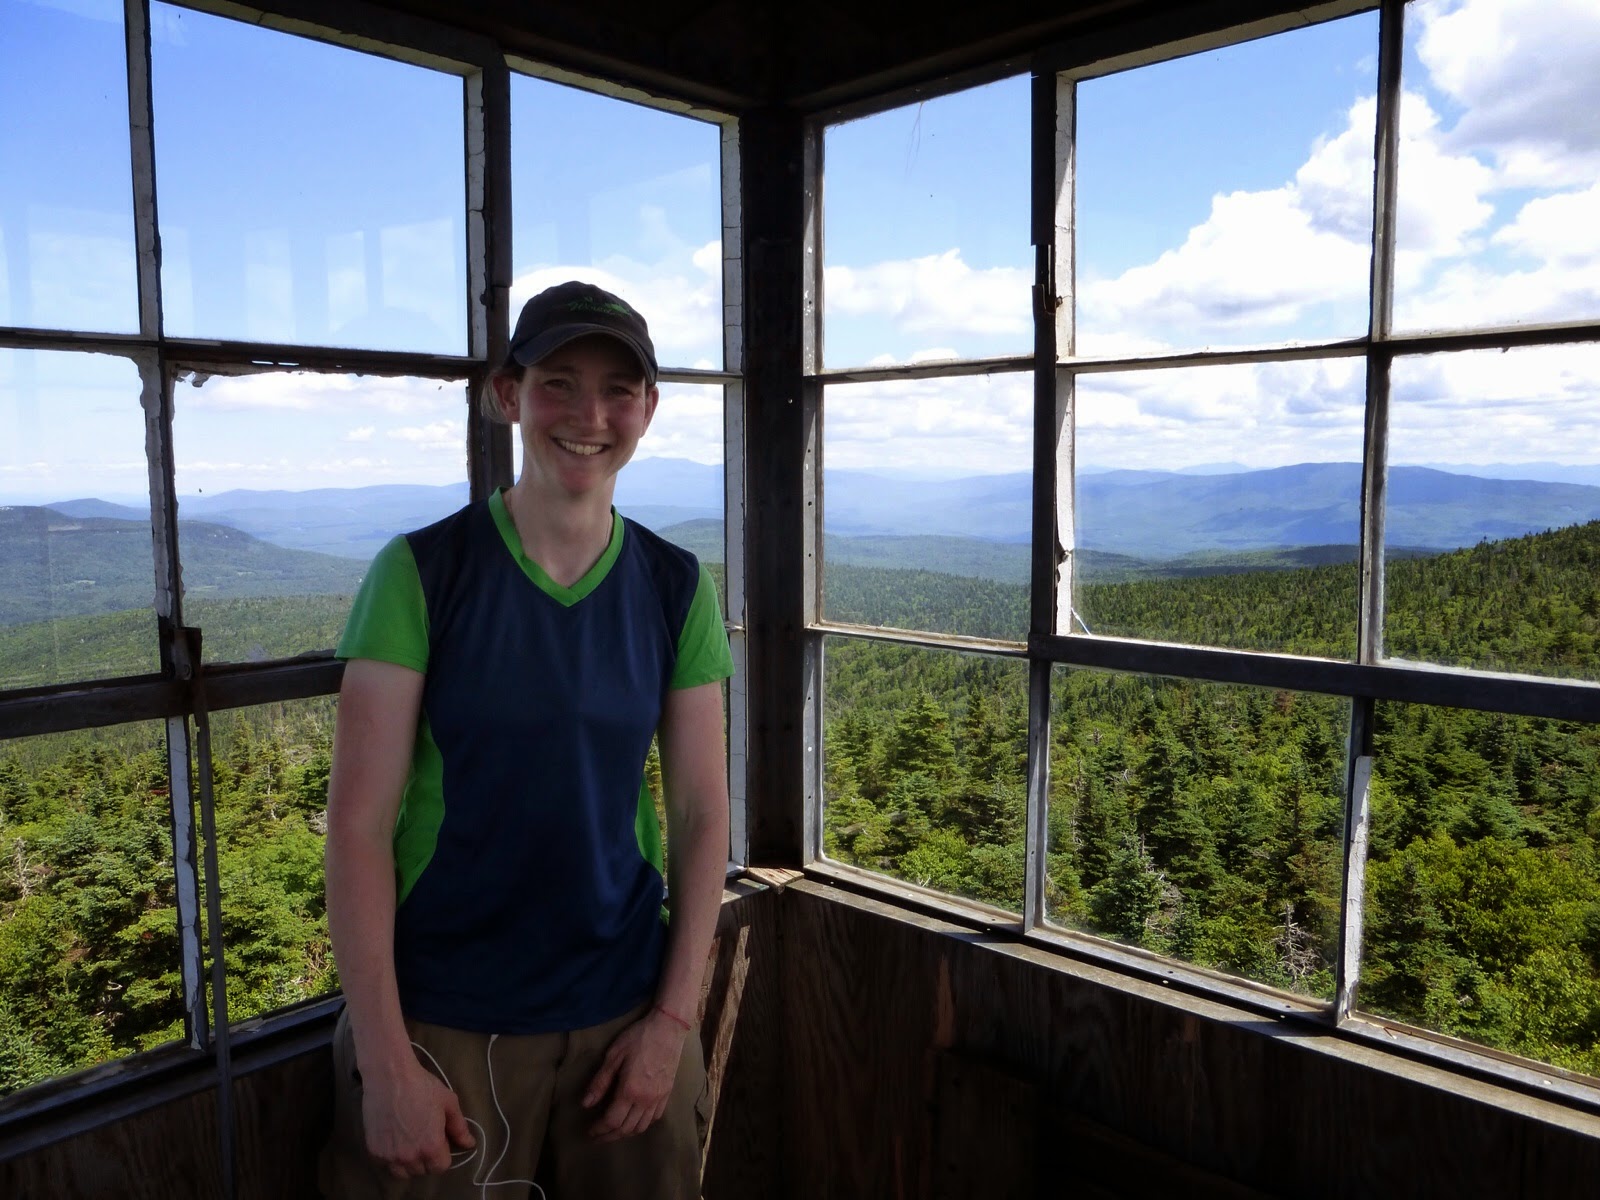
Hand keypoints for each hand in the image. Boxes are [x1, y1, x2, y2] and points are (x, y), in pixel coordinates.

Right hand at [362, 1055, 475, 1177]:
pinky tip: (394, 1137)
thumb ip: (459, 1127)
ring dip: (408, 1162)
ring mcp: (389, 1156)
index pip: (440, 1167)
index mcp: (431, 1147)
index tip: (439, 1139)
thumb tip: (469, 1144)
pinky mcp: (373, 1151)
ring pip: (402, 1172)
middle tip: (423, 1136)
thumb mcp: (448, 1103)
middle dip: (426, 1157)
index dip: (442, 1154)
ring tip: (409, 1140)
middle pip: (422, 1170)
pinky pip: (386, 1164)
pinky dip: (391, 1156)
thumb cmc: (422, 1087)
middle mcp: (409, 1156)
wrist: (389, 1076)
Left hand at [582, 1008, 689, 1141]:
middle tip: (598, 1137)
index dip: (599, 1130)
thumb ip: (600, 1082)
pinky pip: (654, 1118)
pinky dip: (642, 1124)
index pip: (612, 1121)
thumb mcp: (614, 1055)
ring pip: (641, 1127)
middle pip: (626, 1128)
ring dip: (626, 1133)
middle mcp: (645, 1100)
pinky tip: (635, 1120)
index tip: (590, 1131)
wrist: (668, 1028)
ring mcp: (659, 1098)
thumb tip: (586, 1104)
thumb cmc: (638, 1038)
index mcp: (630, 1091)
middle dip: (610, 1136)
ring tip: (614, 1131)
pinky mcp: (667, 1093)